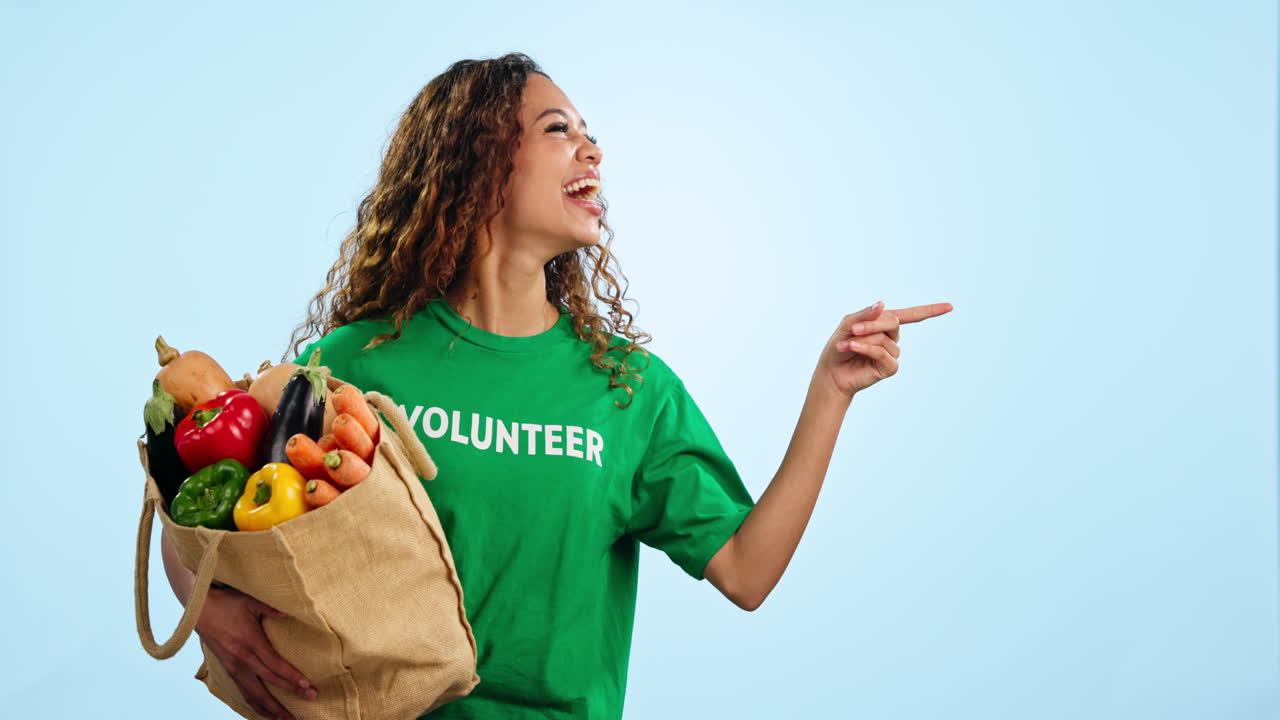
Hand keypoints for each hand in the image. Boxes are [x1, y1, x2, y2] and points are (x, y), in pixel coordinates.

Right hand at [194, 586, 317, 719]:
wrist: (198, 610)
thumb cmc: (226, 602)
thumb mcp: (249, 600)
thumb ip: (271, 607)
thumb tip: (289, 612)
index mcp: (250, 642)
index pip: (274, 665)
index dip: (291, 677)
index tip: (307, 685)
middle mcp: (241, 659)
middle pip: (267, 684)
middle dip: (289, 695)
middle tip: (309, 701)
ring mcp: (232, 667)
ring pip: (253, 694)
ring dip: (270, 708)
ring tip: (287, 718)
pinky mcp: (227, 670)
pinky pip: (243, 692)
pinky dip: (255, 705)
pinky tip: (266, 712)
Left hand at [816, 300, 953, 398]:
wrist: (831, 372)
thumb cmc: (840, 346)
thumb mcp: (848, 324)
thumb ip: (866, 314)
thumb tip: (883, 304)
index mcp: (885, 324)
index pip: (911, 315)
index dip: (931, 310)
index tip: (950, 306)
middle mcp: (892, 338)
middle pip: (893, 322)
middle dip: (872, 323)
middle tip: (853, 329)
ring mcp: (893, 353)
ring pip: (885, 338)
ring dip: (864, 338)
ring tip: (847, 344)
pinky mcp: (890, 368)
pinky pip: (882, 352)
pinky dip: (866, 348)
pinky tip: (852, 347)